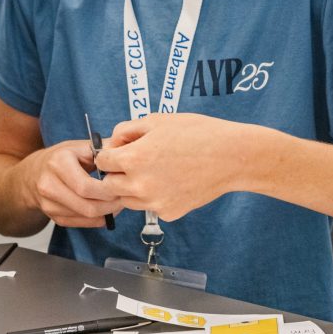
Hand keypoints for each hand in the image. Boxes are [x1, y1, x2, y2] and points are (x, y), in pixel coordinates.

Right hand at [26, 139, 122, 228]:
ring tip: (115, 202)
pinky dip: (96, 219)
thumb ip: (103, 149)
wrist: (34, 172)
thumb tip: (126, 151)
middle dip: (110, 205)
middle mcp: (49, 184)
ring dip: (106, 213)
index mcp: (58, 163)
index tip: (120, 187)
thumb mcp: (80, 146)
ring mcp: (48, 203)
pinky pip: (80, 223)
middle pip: (86, 206)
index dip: (107, 191)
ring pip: (85, 217)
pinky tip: (104, 209)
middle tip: (123, 198)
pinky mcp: (52, 216)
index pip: (85, 187)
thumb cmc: (61, 157)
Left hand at [95, 113, 241, 220]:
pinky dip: (153, 196)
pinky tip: (171, 180)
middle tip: (132, 162)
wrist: (231, 156)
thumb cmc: (197, 133)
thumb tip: (113, 142)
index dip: (108, 153)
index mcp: (133, 159)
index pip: (101, 162)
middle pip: (108, 186)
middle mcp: (140, 186)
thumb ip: (127, 130)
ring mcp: (154, 203)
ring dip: (131, 187)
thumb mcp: (157, 120)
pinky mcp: (169, 213)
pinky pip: (150, 207)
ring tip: (153, 170)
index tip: (119, 150)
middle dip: (115, 173)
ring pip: (127, 200)